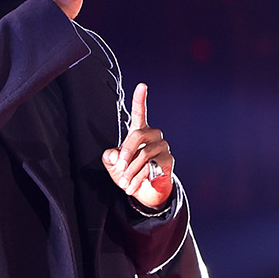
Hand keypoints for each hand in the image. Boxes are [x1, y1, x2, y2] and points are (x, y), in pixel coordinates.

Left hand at [103, 83, 173, 208]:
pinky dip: (139, 179)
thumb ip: (110, 157)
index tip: (142, 85)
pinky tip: (133, 187)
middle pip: (137, 135)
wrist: (144, 192)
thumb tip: (114, 155)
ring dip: (131, 171)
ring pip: (144, 154)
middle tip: (119, 168)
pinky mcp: (168, 160)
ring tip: (124, 183)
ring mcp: (162, 146)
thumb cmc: (128, 173)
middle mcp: (153, 135)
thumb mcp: (113, 165)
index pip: (139, 112)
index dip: (140, 98)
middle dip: (125, 153)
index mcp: (138, 131)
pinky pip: (152, 167)